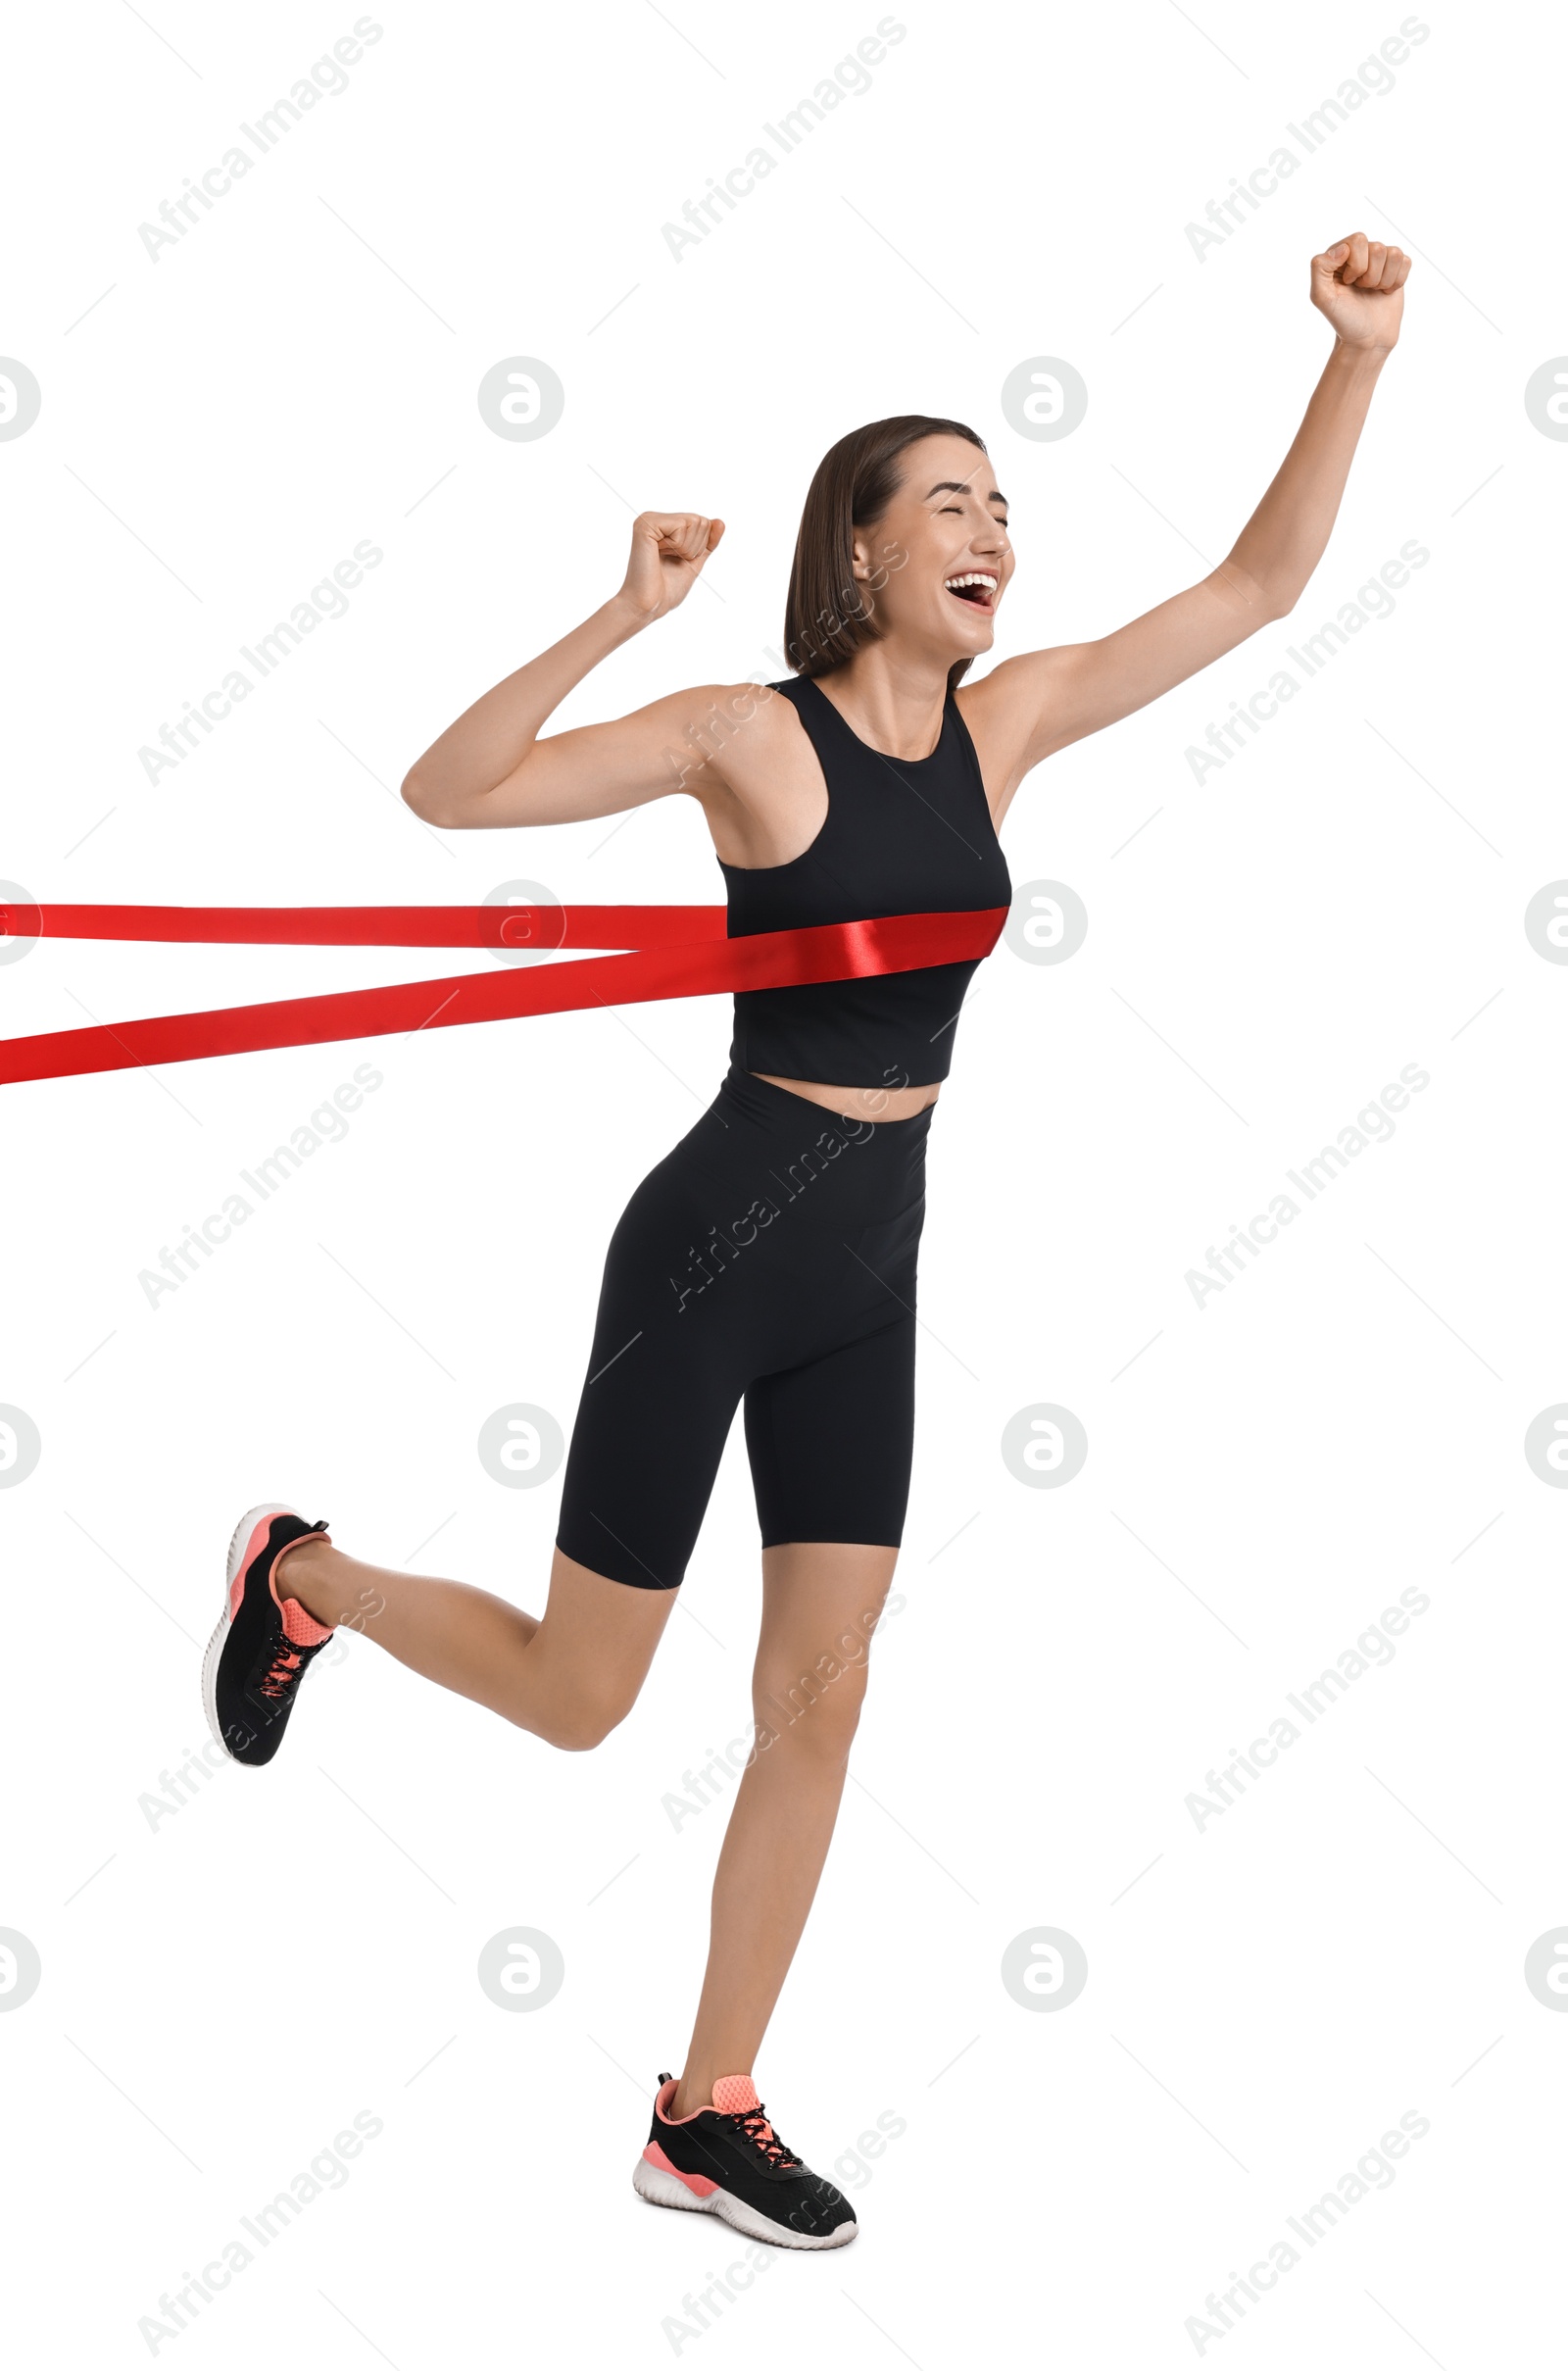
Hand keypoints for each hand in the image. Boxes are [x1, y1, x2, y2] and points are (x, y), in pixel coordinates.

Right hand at [616, 510, 725, 619]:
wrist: (648, 605)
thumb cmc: (667, 589)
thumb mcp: (694, 561)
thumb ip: (708, 542)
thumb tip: (720, 521)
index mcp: (664, 525)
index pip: (703, 523)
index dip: (699, 547)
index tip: (677, 560)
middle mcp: (655, 518)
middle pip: (700, 520)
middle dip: (694, 547)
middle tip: (671, 561)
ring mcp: (649, 519)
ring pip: (694, 521)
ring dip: (686, 548)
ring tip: (664, 558)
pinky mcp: (645, 525)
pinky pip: (681, 526)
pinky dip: (677, 546)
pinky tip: (658, 553)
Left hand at [1310, 232, 1410, 350]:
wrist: (1366, 338)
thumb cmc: (1343, 318)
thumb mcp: (1321, 297)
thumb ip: (1320, 267)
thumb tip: (1343, 248)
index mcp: (1340, 254)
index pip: (1358, 240)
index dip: (1357, 265)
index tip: (1348, 283)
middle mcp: (1360, 253)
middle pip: (1377, 247)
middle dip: (1371, 275)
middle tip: (1362, 289)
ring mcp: (1379, 259)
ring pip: (1394, 253)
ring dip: (1383, 280)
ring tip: (1372, 291)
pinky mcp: (1396, 268)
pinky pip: (1406, 261)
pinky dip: (1397, 281)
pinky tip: (1385, 292)